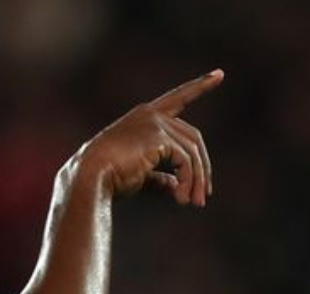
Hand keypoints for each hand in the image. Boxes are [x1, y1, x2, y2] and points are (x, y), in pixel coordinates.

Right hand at [80, 69, 223, 205]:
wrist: (90, 178)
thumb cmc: (107, 178)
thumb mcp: (139, 176)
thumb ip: (160, 177)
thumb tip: (179, 189)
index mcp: (144, 117)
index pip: (178, 98)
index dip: (200, 86)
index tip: (219, 74)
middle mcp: (151, 114)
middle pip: (193, 138)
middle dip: (202, 168)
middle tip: (203, 197)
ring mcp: (155, 123)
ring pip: (191, 152)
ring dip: (196, 180)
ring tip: (194, 203)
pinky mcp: (158, 137)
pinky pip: (185, 161)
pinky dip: (188, 181)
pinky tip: (181, 199)